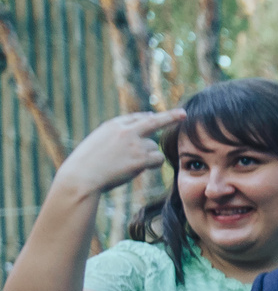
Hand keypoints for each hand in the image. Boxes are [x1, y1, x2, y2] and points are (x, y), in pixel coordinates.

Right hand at [52, 109, 182, 197]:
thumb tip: (131, 138)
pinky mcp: (140, 158)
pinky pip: (158, 159)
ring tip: (128, 165)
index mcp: (112, 125)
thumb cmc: (85, 165)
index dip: (146, 118)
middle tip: (183, 114)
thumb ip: (114, 137)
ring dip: (147, 156)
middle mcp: (125, 131)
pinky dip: (153, 164)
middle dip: (170, 116)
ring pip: (153, 147)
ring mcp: (134, 143)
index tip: (155, 115)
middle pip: (154, 121)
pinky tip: (139, 168)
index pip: (135, 118)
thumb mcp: (97, 143)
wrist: (81, 177)